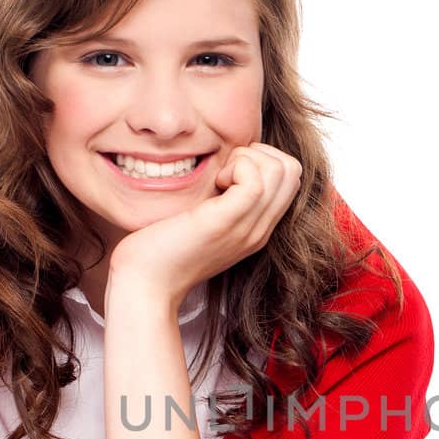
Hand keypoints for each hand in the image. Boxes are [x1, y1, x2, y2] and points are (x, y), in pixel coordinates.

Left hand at [107, 143, 301, 308]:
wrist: (145, 284)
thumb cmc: (161, 249)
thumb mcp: (202, 220)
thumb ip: (220, 199)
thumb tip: (222, 165)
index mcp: (256, 229)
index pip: (290, 179)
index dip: (262, 160)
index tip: (227, 172)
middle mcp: (259, 230)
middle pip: (292, 170)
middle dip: (258, 154)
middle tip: (224, 171)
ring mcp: (247, 228)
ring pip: (280, 170)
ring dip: (247, 159)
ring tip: (219, 179)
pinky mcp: (226, 222)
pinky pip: (255, 181)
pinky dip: (236, 167)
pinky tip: (214, 184)